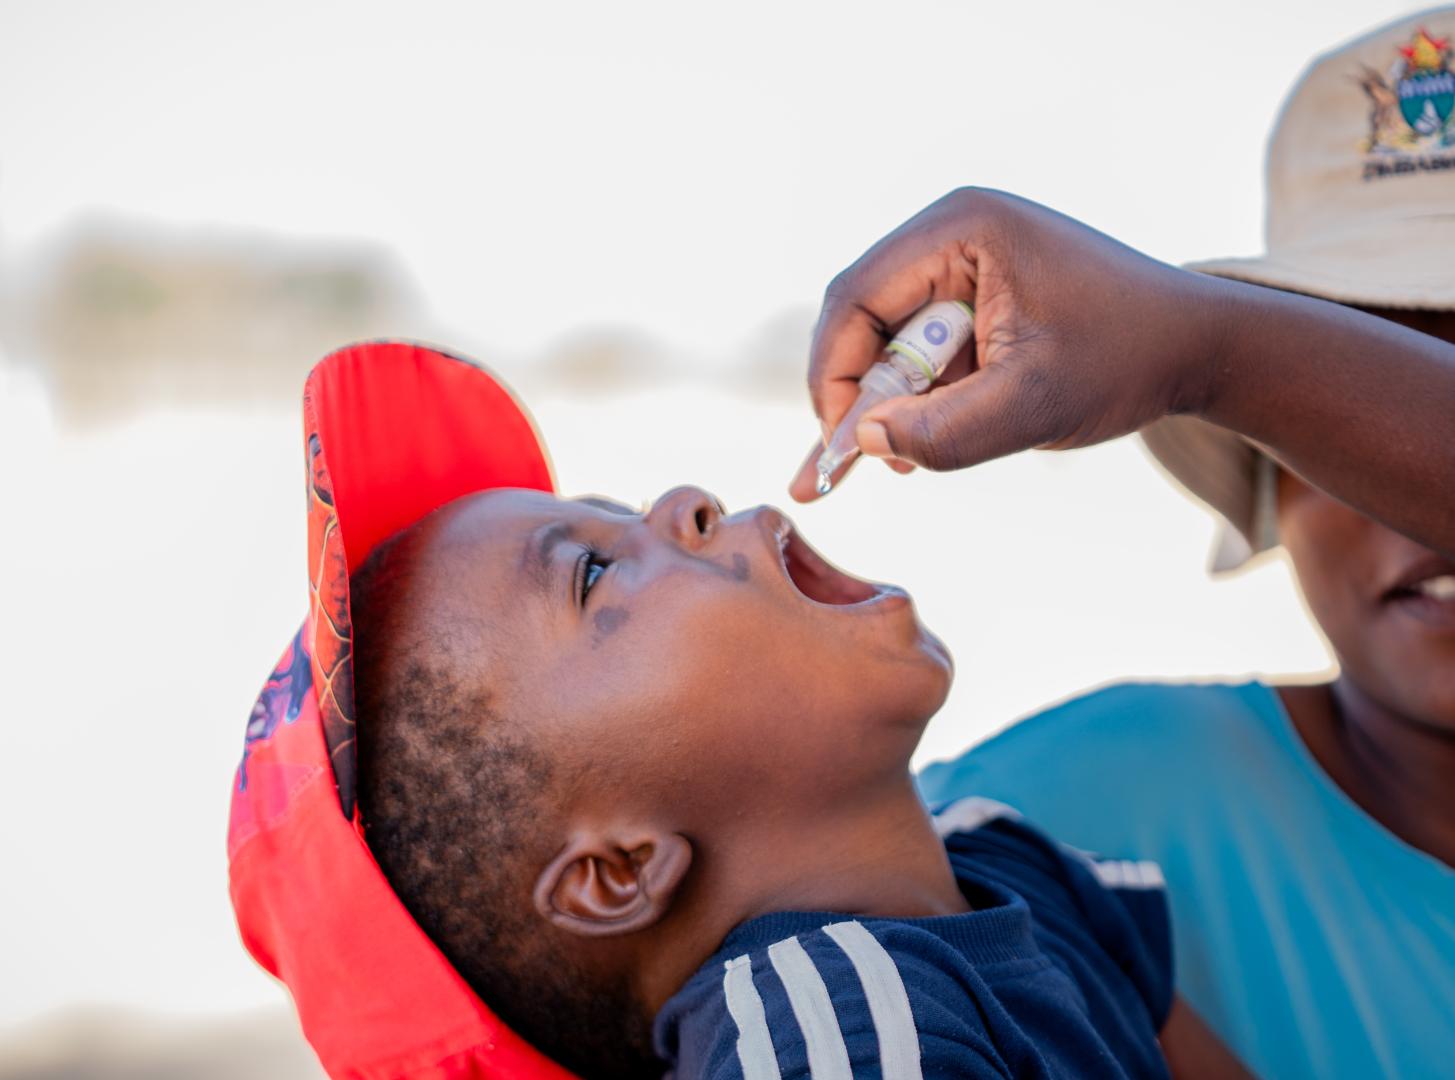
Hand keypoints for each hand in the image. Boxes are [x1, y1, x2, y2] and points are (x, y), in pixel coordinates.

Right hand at [789, 188, 1222, 501]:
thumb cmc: (1128, 361)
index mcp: (962, 228)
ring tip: (917, 457)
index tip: (839, 444)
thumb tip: (865, 443)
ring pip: (891, 338)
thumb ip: (945, 432)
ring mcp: (967, 259)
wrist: (1202, 348)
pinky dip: (923, 395)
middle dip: (859, 393)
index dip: (835, 374)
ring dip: (894, 400)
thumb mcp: (1034, 406)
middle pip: (864, 316)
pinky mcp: (981, 291)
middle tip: (862, 463)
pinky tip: (946, 430)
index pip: (855, 297)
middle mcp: (954, 230)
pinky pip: (925, 346)